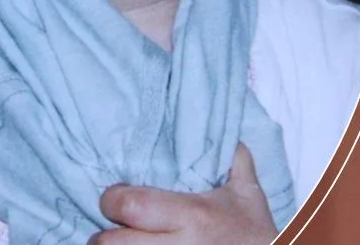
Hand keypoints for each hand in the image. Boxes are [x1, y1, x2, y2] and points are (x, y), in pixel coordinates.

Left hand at [88, 142, 276, 243]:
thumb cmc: (254, 233)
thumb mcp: (247, 194)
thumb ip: (231, 159)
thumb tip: (221, 126)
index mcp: (192, 215)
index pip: (129, 204)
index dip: (112, 199)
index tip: (117, 197)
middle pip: (111, 242)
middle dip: (105, 234)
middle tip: (114, 226)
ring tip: (123, 240)